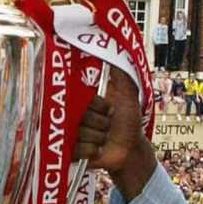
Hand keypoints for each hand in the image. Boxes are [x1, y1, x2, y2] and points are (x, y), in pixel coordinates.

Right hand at [73, 66, 156, 199]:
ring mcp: (73, 134)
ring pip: (81, 133)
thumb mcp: (128, 94)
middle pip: (83, 118)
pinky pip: (79, 149)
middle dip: (101, 124)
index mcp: (86, 101)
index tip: (111, 110)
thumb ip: (121, 74)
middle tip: (109, 127)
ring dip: (98, 138)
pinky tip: (99, 150)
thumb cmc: (129, 122)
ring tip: (105, 139)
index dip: (100, 106)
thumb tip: (114, 51)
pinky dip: (92, 151)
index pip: (87, 100)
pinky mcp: (72, 152)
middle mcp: (77, 116)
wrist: (130, 149)